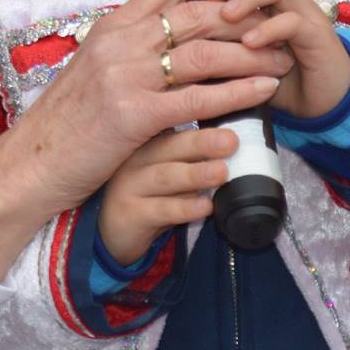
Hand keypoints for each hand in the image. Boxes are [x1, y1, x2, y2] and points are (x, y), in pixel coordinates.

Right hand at [0, 0, 288, 278]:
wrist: (32, 162)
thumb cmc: (66, 121)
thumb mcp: (94, 69)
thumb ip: (129, 49)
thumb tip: (168, 38)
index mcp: (112, 26)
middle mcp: (120, 42)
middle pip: (197, 14)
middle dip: (246, 20)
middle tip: (277, 28)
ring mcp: (126, 77)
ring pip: (204, 54)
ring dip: (251, 55)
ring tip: (281, 60)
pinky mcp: (134, 115)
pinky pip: (199, 99)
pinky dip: (238, 93)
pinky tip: (263, 92)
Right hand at [98, 125, 236, 264]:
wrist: (115, 231)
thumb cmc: (151, 196)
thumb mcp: (170, 173)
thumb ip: (193, 159)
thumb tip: (235, 147)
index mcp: (149, 143)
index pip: (175, 128)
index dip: (197, 118)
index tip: (228, 121)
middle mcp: (137, 160)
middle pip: (170, 147)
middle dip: (201, 142)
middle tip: (230, 140)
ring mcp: (130, 186)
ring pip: (165, 177)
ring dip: (195, 174)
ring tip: (221, 172)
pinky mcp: (131, 214)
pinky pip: (160, 210)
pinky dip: (184, 208)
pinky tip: (205, 207)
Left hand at [207, 0, 349, 118]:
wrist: (326, 104)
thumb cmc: (280, 77)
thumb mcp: (244, 55)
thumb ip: (221, 38)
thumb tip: (182, 30)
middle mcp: (293, 1)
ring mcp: (307, 17)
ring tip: (227, 14)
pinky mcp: (318, 40)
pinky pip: (294, 22)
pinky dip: (268, 29)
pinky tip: (249, 43)